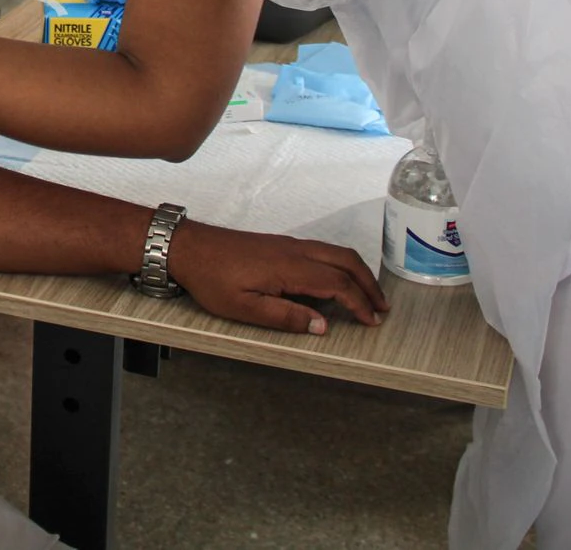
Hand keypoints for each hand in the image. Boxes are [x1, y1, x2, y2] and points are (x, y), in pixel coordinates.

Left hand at [167, 222, 387, 334]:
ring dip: (357, 272)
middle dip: (369, 284)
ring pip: (335, 252)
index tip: (372, 321)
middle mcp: (295, 250)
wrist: (189, 247)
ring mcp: (289, 244)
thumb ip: (285, 316)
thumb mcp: (244, 308)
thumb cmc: (212, 279)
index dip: (359, 303)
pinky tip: (337, 281)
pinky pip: (322, 250)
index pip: (337, 283)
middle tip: (382, 308)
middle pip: (345, 261)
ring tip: (368, 295)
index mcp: (290, 267)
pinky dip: (340, 265)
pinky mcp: (280, 244)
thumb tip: (322, 326)